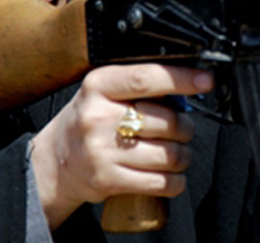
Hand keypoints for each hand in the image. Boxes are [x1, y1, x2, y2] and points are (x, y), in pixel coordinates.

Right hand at [30, 64, 212, 228]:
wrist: (54, 161)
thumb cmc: (87, 121)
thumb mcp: (103, 92)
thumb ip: (138, 86)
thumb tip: (187, 87)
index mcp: (98, 85)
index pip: (146, 78)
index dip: (181, 79)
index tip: (205, 80)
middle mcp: (97, 116)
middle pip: (166, 121)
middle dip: (185, 127)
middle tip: (182, 129)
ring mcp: (102, 150)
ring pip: (168, 154)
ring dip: (183, 156)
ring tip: (176, 153)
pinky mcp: (108, 179)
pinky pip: (160, 182)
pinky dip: (175, 181)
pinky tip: (171, 174)